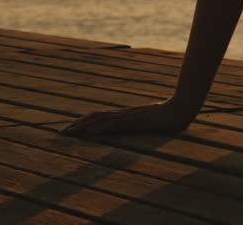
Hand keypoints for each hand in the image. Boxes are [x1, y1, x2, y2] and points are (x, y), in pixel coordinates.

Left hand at [60, 98, 195, 136]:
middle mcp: (123, 114)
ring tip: (69, 133)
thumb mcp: (151, 121)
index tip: (70, 130)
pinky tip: (89, 132)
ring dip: (82, 127)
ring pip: (100, 120)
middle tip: (61, 134)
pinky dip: (99, 128)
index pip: (99, 116)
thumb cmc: (169, 115)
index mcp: (125, 115)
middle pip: (94, 117)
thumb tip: (137, 127)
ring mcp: (128, 117)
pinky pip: (113, 124)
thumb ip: (141, 123)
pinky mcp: (134, 121)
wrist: (181, 108)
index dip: (83, 122)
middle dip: (76, 125)